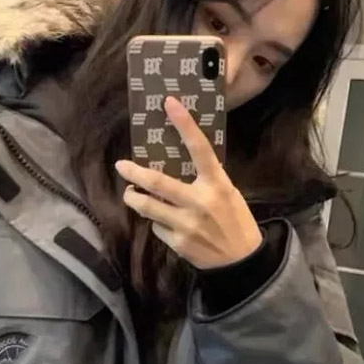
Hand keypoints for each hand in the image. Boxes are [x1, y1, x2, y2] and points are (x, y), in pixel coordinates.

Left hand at [115, 96, 262, 269]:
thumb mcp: (228, 193)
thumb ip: (206, 179)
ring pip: (148, 207)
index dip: (185, 124)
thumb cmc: (235, 221)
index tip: (169, 102)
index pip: (200, 149)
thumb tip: (179, 161)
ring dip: (134, 198)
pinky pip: (157, 227)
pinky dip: (156, 221)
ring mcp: (187, 224)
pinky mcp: (178, 243)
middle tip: (121, 166)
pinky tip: (162, 221)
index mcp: (217, 185)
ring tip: (131, 193)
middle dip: (134, 173)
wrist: (241, 261)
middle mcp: (200, 202)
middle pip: (157, 182)